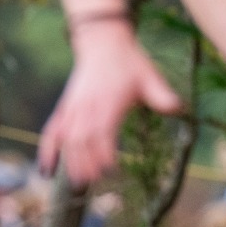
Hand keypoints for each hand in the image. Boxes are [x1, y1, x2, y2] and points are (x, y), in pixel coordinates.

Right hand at [39, 25, 180, 183]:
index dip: (104, 153)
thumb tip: (179, 108)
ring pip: (67, 139)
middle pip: (82, 140)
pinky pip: (51, 132)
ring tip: (78, 183)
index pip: (102, 133)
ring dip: (70, 162)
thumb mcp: (149, 76)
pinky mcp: (65, 109)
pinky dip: (47, 151)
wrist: (103, 43)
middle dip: (86, 163)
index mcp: (108, 102)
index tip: (112, 171)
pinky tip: (46, 170)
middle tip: (94, 183)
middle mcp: (87, 107)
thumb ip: (161, 95)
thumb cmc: (129, 62)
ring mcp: (73, 108)